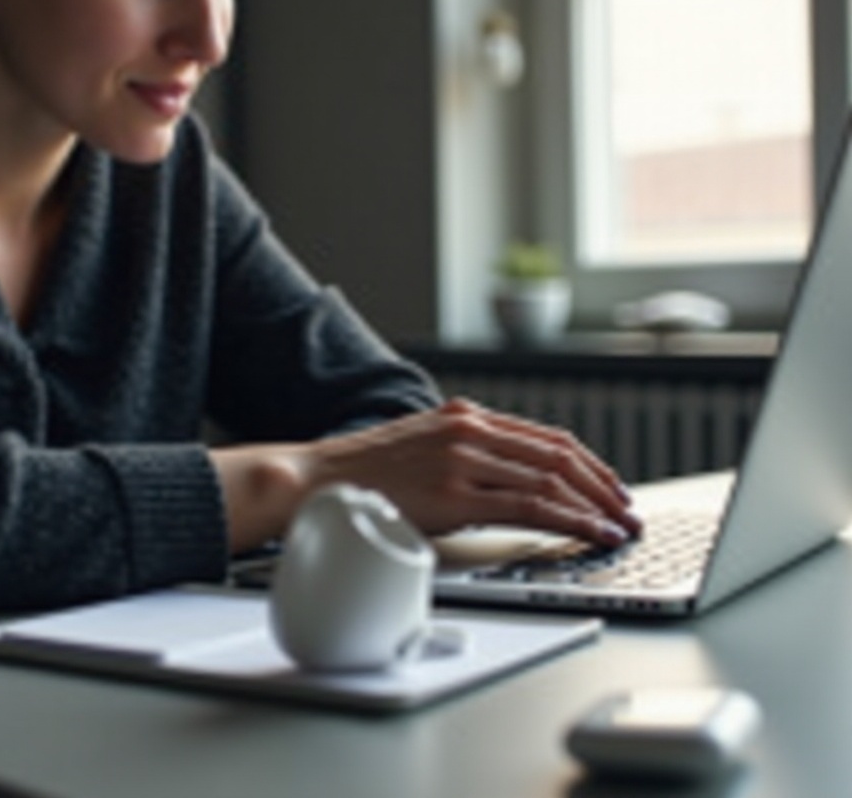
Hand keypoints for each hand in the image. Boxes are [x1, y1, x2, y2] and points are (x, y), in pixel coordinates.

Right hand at [300, 398, 641, 545]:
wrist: (320, 477)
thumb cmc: (367, 470)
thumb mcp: (423, 445)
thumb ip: (465, 453)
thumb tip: (504, 480)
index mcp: (466, 415)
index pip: (546, 436)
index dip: (588, 464)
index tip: (610, 486)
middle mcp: (470, 429)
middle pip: (559, 454)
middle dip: (603, 485)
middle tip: (628, 510)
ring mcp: (463, 458)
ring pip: (552, 480)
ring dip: (596, 505)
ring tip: (620, 527)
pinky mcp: (454, 492)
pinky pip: (529, 506)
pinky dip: (571, 520)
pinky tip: (591, 532)